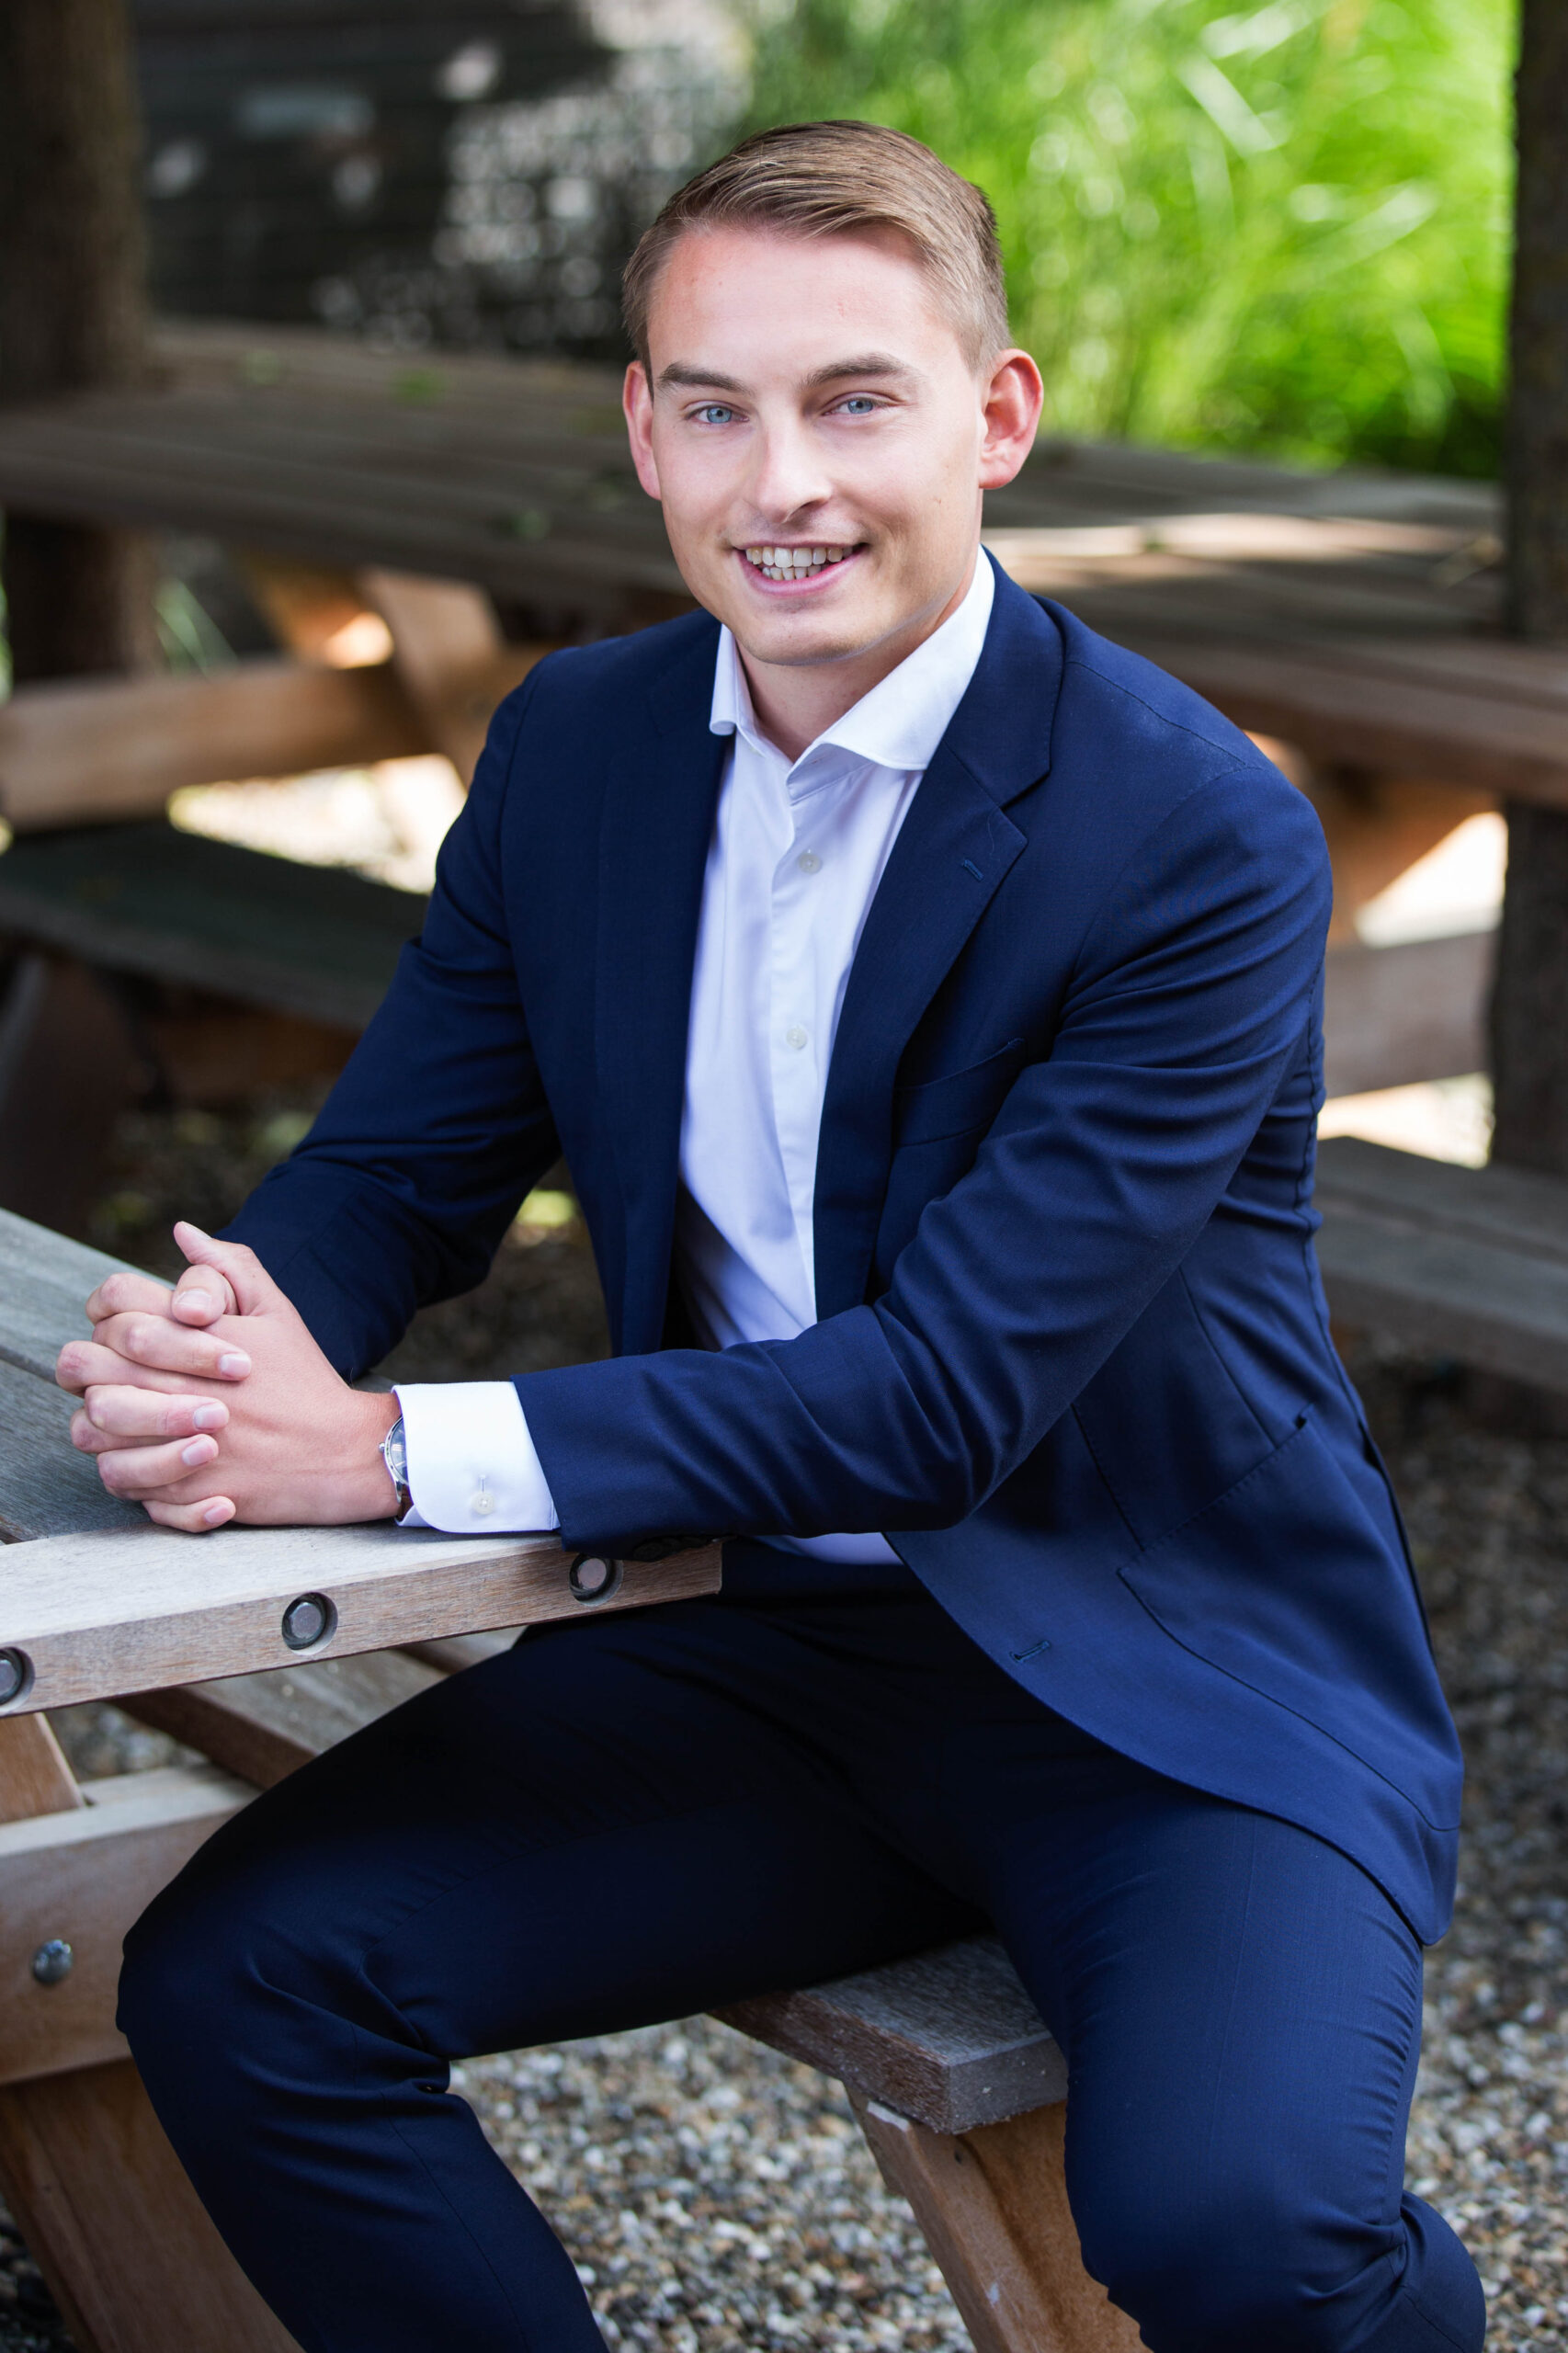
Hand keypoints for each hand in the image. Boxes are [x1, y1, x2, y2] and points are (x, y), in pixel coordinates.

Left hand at [58, 1223, 398, 1533]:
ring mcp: (176, 1443)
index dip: (108, 1312)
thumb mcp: (275, 1311)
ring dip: (98, 1420)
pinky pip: (118, 1480)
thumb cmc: (303, 1379)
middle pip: (84, 1366)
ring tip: (124, 1417)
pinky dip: (124, 1468)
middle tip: (113, 1373)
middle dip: (90, 1364)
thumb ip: (228, 1267)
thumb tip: (183, 1232)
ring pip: (88, 1429)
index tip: (127, 1331)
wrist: (342, 1452)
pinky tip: (145, 1456)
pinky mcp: (181, 1491)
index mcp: (197, 1337)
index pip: (115, 1305)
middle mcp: (178, 1387)